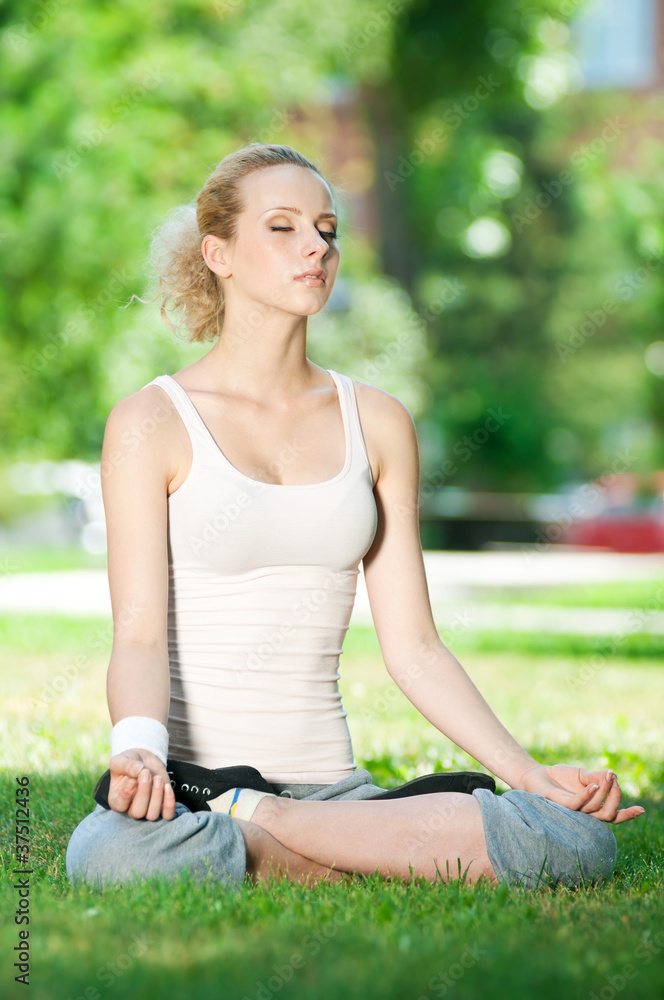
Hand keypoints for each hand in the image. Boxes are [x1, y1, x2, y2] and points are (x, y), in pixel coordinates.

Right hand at [108, 749, 176, 821]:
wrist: (144, 760)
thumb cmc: (128, 763)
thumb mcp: (120, 760)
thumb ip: (125, 765)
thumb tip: (137, 769)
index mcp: (116, 800)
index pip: (120, 805)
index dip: (127, 793)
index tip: (132, 778)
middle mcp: (130, 809)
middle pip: (137, 813)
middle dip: (144, 792)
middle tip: (146, 773)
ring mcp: (147, 809)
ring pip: (152, 815)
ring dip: (157, 795)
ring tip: (157, 778)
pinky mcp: (162, 806)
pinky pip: (167, 814)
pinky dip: (169, 803)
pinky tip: (167, 787)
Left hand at [515, 764, 645, 824]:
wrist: (537, 775)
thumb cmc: (561, 777)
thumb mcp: (583, 775)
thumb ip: (598, 777)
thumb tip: (613, 776)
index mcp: (594, 808)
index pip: (614, 815)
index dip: (628, 815)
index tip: (642, 810)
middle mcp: (586, 814)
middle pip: (609, 814)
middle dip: (616, 797)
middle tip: (615, 780)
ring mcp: (574, 813)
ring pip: (596, 808)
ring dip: (604, 790)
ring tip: (606, 775)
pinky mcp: (561, 807)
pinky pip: (578, 805)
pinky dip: (587, 794)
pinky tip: (592, 784)